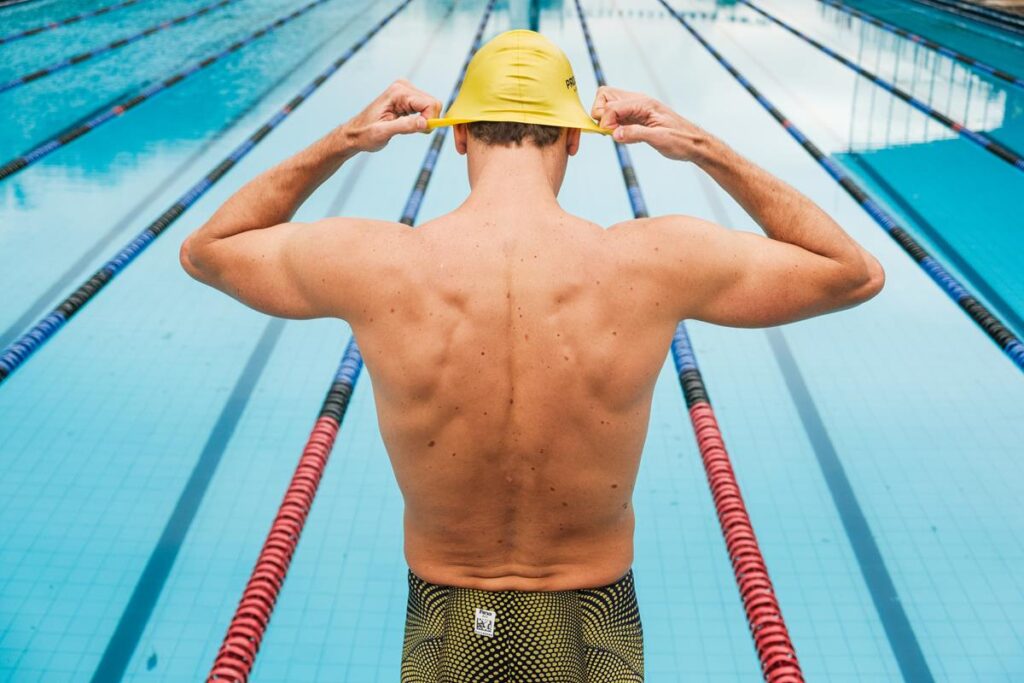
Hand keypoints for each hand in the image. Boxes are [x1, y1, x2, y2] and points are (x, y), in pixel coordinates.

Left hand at [343, 80, 441, 152]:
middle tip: (413, 131)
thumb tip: (425, 123)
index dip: (430, 120)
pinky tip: (407, 124)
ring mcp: (406, 91)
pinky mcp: (407, 97)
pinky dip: (422, 119)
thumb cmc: (365, 134)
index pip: (430, 103)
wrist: (355, 133)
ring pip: (432, 106)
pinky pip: (426, 107)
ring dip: (424, 120)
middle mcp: (403, 87)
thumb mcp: (383, 133)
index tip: (420, 131)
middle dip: (428, 120)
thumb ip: (404, 126)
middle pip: (433, 103)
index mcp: (398, 92)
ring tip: (406, 127)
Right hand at [591, 86, 710, 161]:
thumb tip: (614, 133)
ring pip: (609, 103)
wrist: (694, 144)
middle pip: (606, 95)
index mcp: (644, 103)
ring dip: (606, 118)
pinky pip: (617, 115)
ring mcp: (636, 108)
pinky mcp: (636, 117)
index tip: (611, 134)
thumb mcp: (659, 139)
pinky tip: (622, 135)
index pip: (612, 105)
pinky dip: (613, 124)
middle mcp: (638, 102)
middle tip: (610, 130)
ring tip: (616, 133)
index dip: (605, 120)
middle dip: (600, 113)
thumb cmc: (681, 140)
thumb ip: (636, 134)